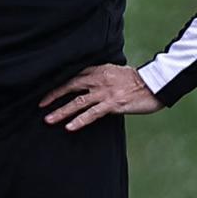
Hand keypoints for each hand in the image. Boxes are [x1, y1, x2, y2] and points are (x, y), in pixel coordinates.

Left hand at [42, 63, 159, 131]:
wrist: (156, 85)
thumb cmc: (137, 80)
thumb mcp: (115, 72)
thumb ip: (99, 76)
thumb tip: (85, 83)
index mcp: (98, 70)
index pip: (72, 75)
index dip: (57, 83)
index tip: (44, 89)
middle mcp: (99, 80)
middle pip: (70, 86)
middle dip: (53, 96)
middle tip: (40, 104)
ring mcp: (105, 92)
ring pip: (78, 102)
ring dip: (62, 112)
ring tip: (48, 120)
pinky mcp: (113, 104)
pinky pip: (93, 114)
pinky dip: (80, 121)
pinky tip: (70, 127)